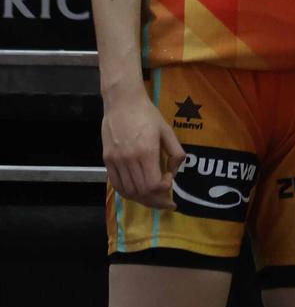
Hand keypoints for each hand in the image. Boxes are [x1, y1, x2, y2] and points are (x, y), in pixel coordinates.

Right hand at [102, 82, 182, 209]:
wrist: (122, 103)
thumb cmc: (148, 114)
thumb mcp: (167, 130)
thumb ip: (175, 151)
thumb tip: (175, 170)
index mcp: (146, 152)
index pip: (153, 185)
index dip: (164, 190)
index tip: (171, 182)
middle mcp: (128, 160)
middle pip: (141, 192)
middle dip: (156, 201)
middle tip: (167, 204)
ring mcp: (115, 161)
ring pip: (128, 191)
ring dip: (142, 200)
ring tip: (154, 200)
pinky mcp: (107, 161)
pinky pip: (117, 184)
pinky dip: (128, 193)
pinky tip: (138, 193)